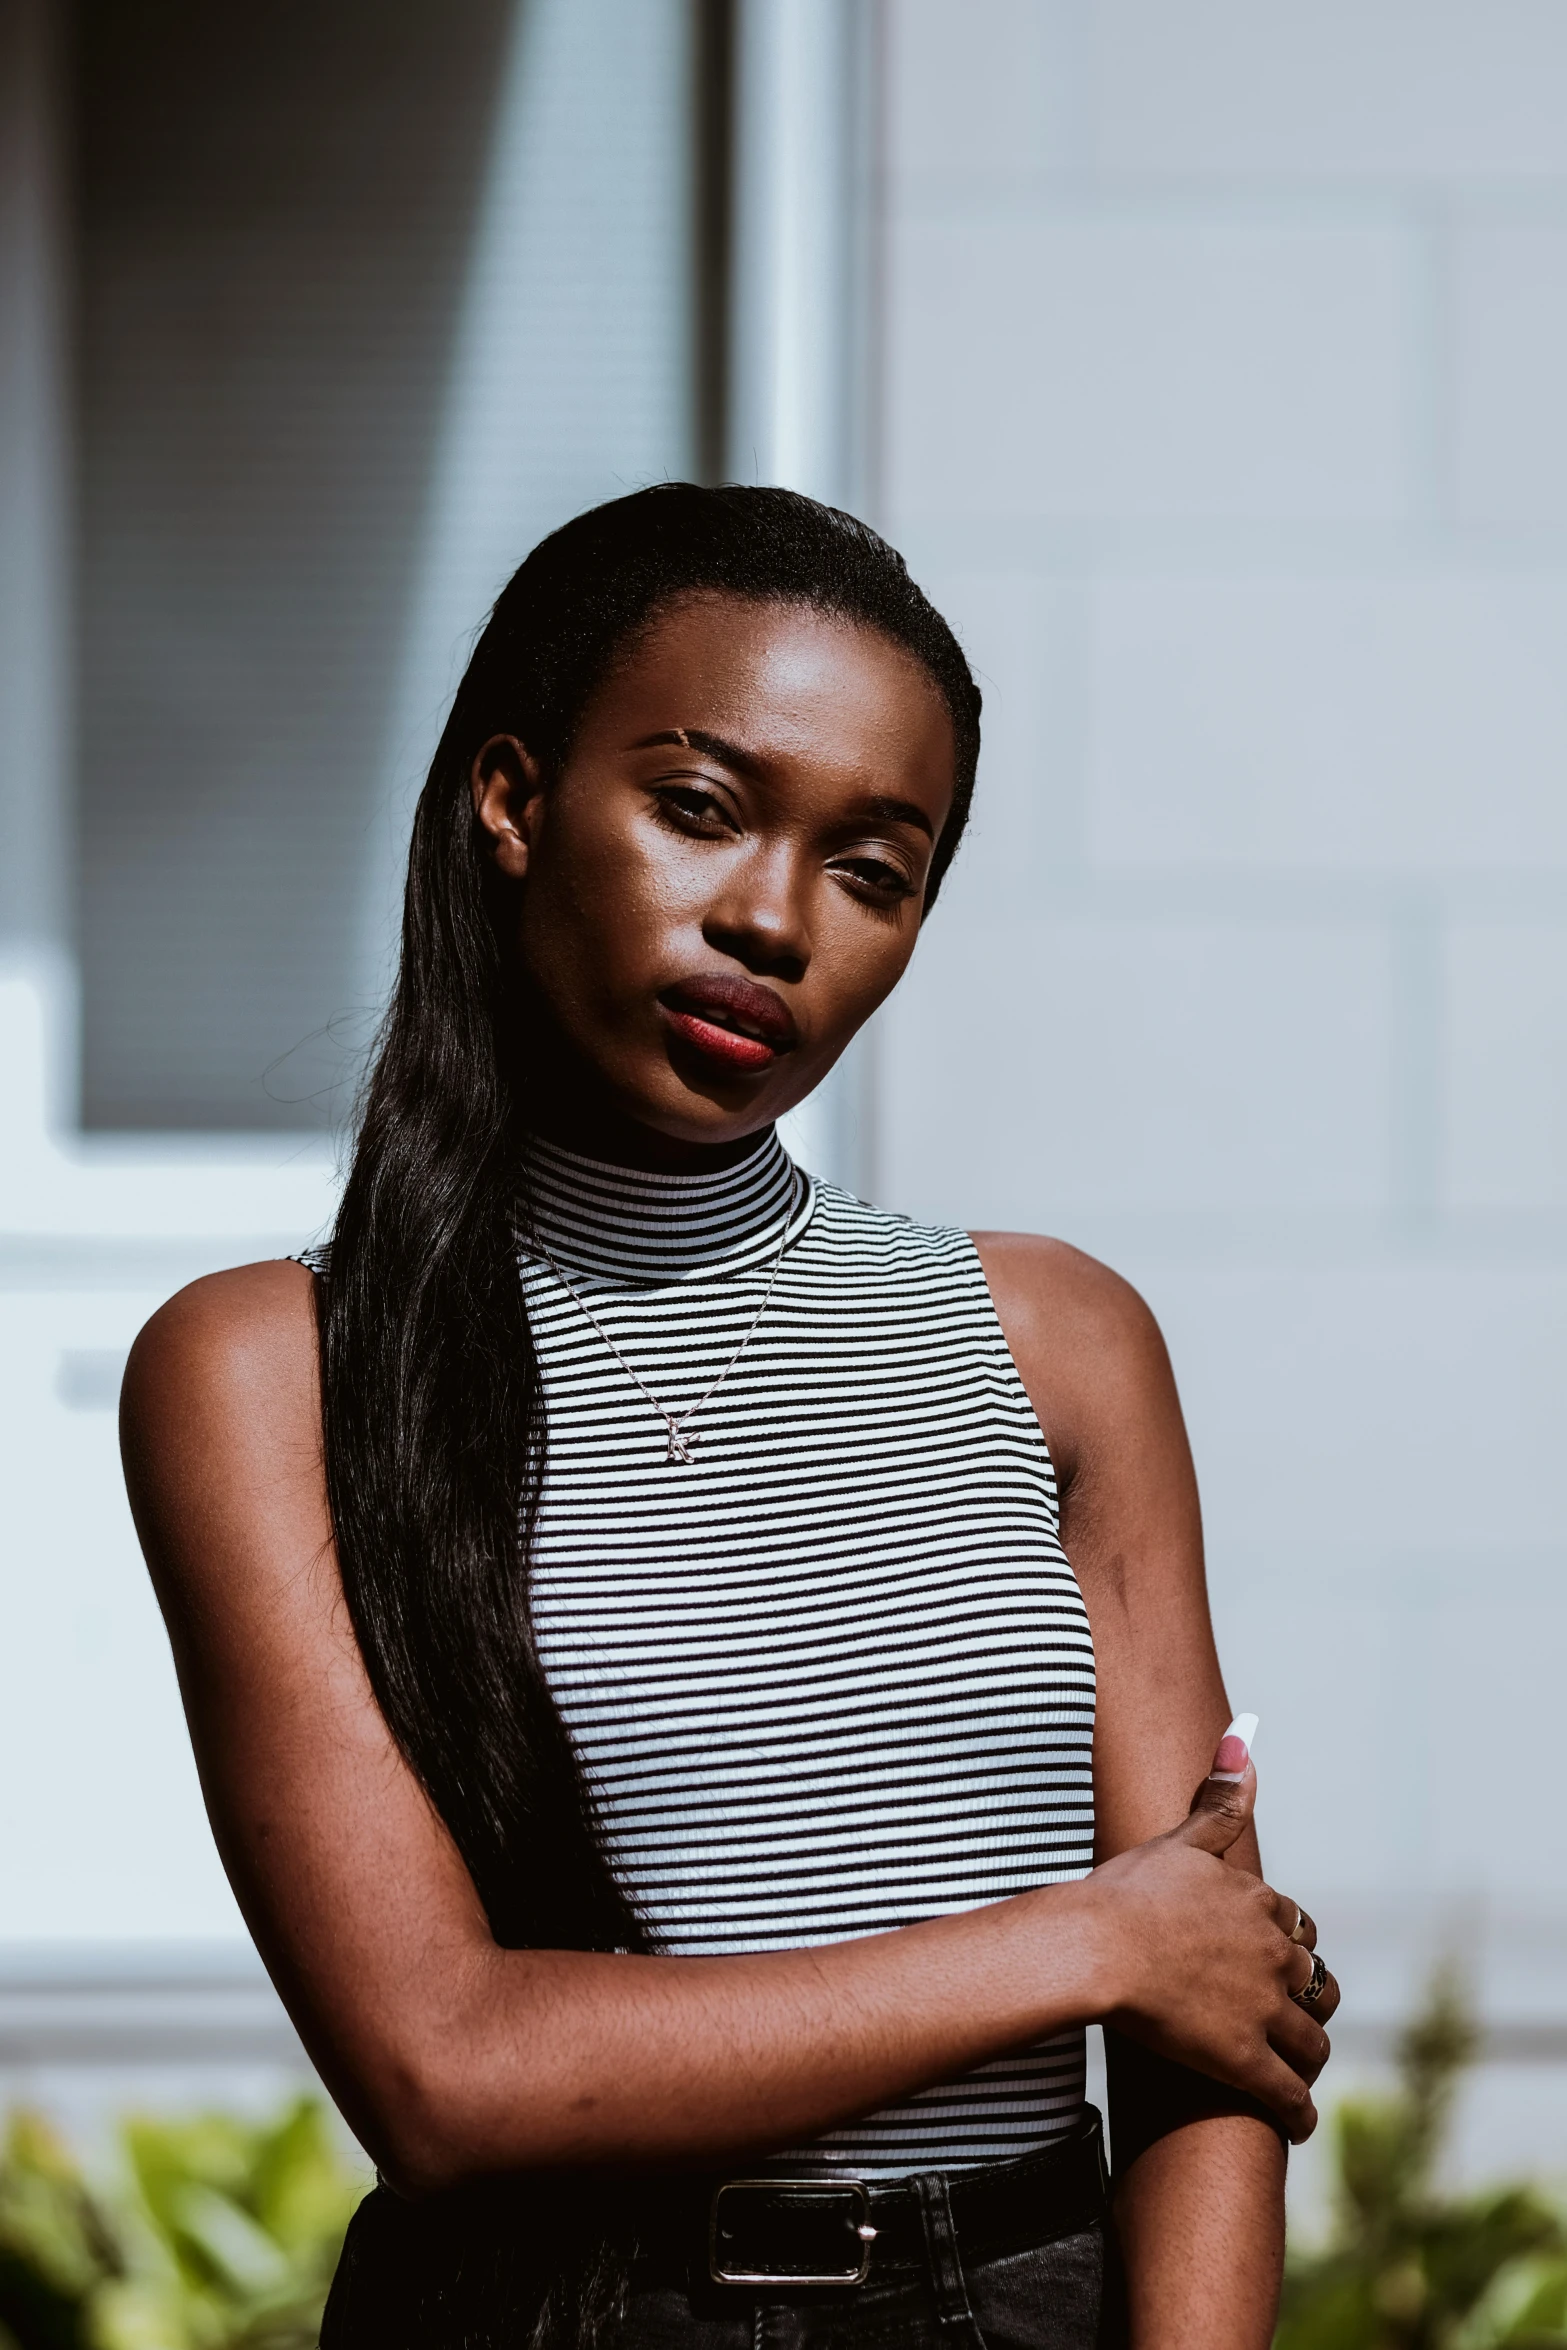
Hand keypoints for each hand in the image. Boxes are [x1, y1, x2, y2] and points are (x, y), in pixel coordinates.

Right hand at [1087, 1730, 1337, 2142]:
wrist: (1096, 1950)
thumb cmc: (1125, 1893)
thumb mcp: (1177, 1840)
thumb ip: (1217, 1801)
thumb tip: (1248, 1741)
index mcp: (1258, 1904)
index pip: (1295, 1925)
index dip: (1290, 1942)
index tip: (1280, 1957)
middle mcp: (1272, 1955)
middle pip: (1313, 1983)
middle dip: (1309, 2001)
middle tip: (1296, 2017)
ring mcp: (1262, 2010)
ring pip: (1311, 2042)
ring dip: (1310, 2057)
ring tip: (1300, 2071)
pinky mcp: (1245, 2060)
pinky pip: (1288, 2095)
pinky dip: (1298, 2113)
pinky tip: (1296, 2122)